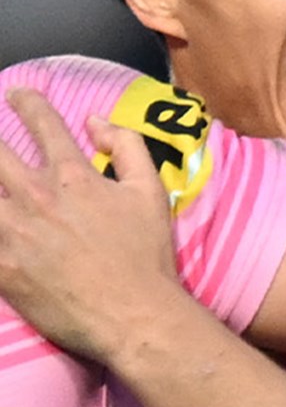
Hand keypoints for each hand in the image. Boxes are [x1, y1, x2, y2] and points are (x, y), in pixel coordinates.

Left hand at [0, 87, 177, 360]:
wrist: (131, 312)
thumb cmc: (145, 250)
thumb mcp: (150, 189)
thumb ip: (126, 146)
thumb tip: (96, 120)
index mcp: (73, 176)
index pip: (44, 125)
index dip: (28, 103)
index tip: (19, 94)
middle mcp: (36, 197)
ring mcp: (12, 233)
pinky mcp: (1, 268)